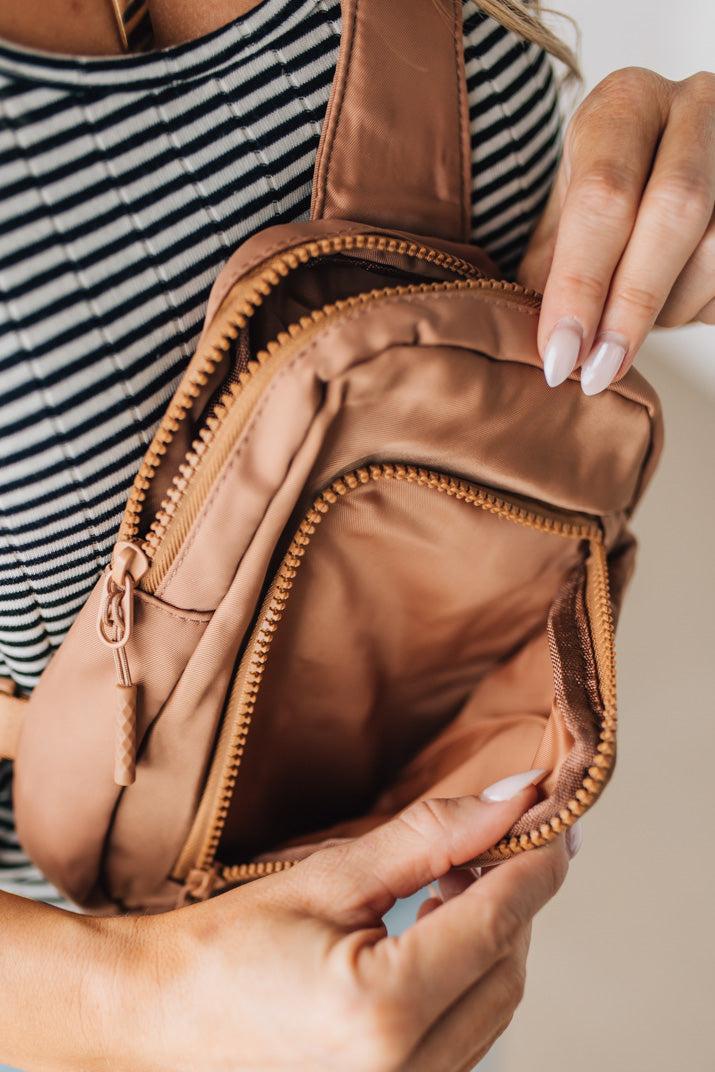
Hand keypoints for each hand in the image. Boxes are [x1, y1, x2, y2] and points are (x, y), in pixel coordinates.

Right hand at [111, 786, 568, 1071]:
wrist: (161, 1016)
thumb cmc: (228, 945)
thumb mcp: (330, 876)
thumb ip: (429, 838)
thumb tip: (511, 799)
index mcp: (383, 1011)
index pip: (498, 920)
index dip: (535, 859)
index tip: (552, 813)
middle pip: (508, 967)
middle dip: (516, 894)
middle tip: (495, 835)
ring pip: (495, 1004)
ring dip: (493, 934)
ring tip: (457, 877)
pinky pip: (467, 1034)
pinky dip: (468, 974)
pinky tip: (439, 929)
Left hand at [518, 67, 714, 393]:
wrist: (665, 158)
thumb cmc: (608, 191)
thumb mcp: (565, 213)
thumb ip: (551, 270)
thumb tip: (546, 350)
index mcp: (625, 105)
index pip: (604, 196)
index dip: (580, 285)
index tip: (560, 355)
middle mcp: (694, 106)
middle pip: (676, 211)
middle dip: (632, 305)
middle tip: (599, 369)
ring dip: (671, 309)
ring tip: (633, 324)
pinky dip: (702, 307)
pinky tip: (677, 305)